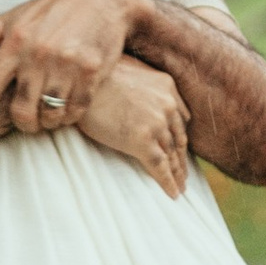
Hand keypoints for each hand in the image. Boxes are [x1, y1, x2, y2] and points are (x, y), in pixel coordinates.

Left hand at [0, 0, 139, 144]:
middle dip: (23, 124)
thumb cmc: (53, 10)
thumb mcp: (14, 17)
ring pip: (50, 114)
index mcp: (15, 41)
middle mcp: (38, 53)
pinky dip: (70, 117)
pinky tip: (68, 109)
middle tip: (28, 122)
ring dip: (48, 122)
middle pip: (21, 110)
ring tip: (49, 115)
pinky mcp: (92, 71)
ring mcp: (67, 63)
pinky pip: (76, 110)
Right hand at [74, 56, 190, 198]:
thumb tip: (135, 97)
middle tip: (184, 173)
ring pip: (172, 154)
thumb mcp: (128, 70)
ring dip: (177, 173)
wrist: (81, 83)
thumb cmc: (95, 77)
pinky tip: (174, 194)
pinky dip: (169, 182)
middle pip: (178, 138)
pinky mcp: (143, 141)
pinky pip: (160, 167)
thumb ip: (142, 84)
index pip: (179, 118)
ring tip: (181, 186)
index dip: (179, 136)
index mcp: (166, 86)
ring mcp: (156, 124)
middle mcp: (167, 105)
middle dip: (181, 158)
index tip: (180, 149)